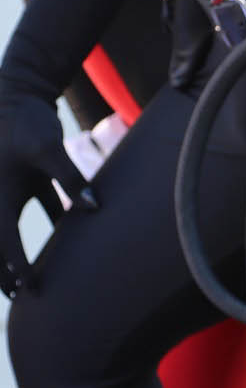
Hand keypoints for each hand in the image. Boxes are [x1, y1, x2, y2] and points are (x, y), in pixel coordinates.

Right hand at [0, 89, 95, 296]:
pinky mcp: (31, 178)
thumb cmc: (27, 120)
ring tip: (32, 279)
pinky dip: (56, 221)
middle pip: (0, 239)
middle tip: (18, 296)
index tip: (23, 284)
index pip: (3, 235)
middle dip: (4, 268)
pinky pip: (44, 205)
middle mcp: (1, 194)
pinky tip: (72, 241)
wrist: (19, 91)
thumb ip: (70, 176)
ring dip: (23, 252)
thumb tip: (95, 208)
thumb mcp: (47, 147)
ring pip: (17, 228)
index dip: (13, 262)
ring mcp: (15, 187)